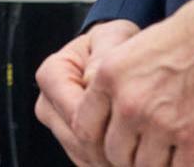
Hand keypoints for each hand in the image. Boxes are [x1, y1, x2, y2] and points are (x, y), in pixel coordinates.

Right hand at [34, 20, 140, 166]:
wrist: (114, 54)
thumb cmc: (114, 44)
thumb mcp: (113, 38)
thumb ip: (105, 56)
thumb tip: (93, 82)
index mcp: (52, 75)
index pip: (76, 115)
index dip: (107, 127)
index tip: (137, 128)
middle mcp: (48, 102)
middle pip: (77, 140)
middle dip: (111, 147)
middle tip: (145, 145)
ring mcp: (57, 124)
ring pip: (82, 155)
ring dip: (111, 157)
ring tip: (140, 147)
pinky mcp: (68, 140)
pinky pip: (86, 161)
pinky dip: (108, 160)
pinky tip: (129, 151)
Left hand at [78, 0, 193, 166]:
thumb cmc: (188, 36)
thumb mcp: (132, 49)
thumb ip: (112, 82)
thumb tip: (104, 111)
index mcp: (109, 77)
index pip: (84, 128)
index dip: (98, 141)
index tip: (114, 143)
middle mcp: (130, 103)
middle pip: (115, 154)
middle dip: (131, 156)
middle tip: (148, 150)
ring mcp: (161, 124)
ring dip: (159, 164)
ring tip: (173, 152)